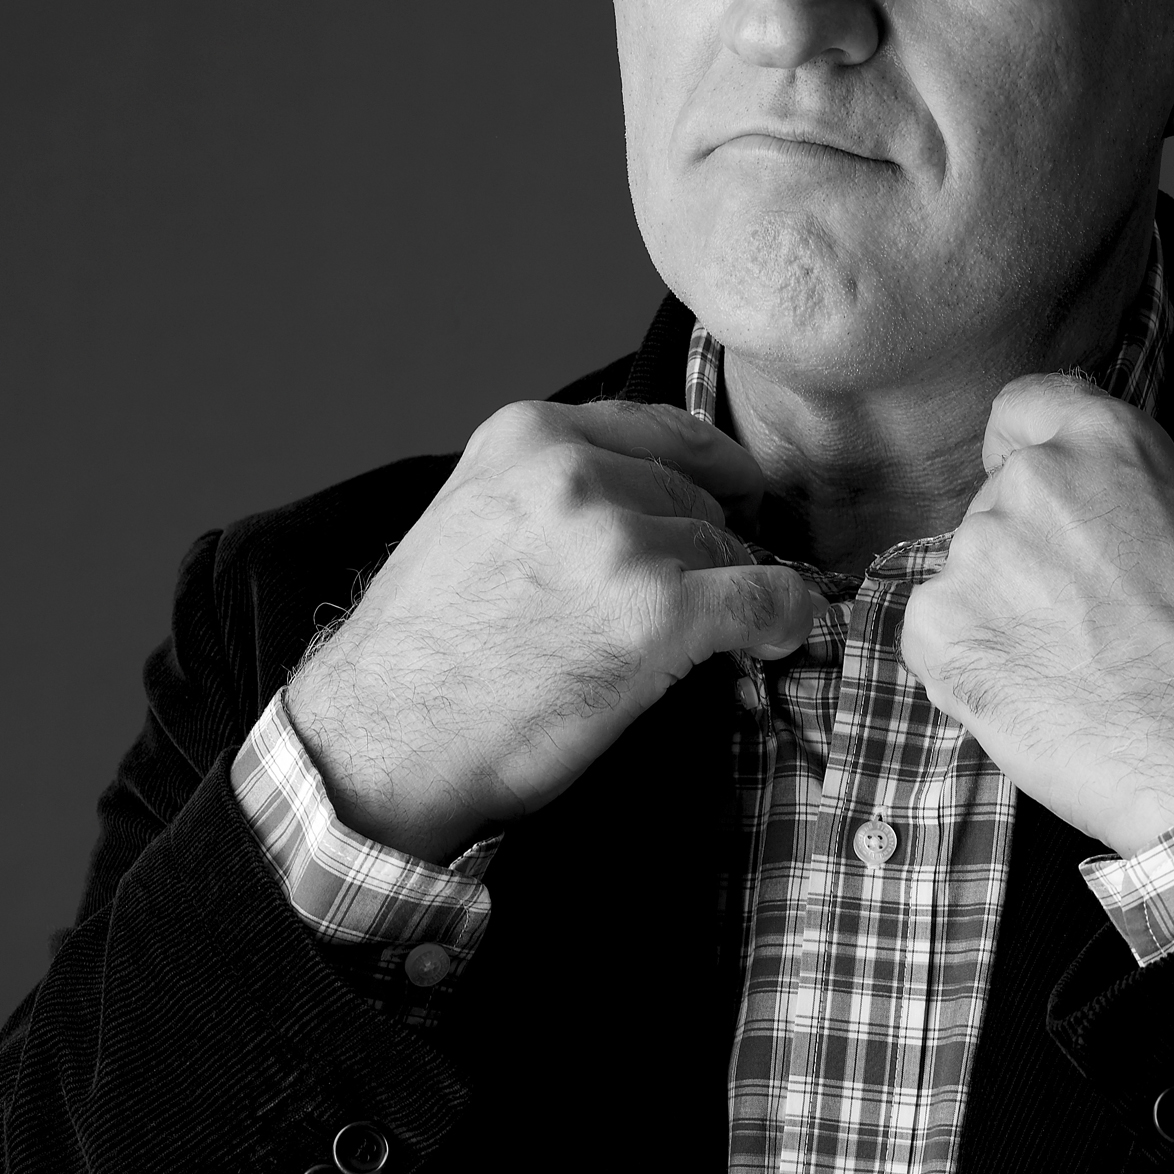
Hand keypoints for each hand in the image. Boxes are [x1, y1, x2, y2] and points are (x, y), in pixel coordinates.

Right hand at [284, 400, 818, 860]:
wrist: (384, 744)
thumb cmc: (424, 655)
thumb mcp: (474, 519)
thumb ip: (552, 488)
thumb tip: (650, 501)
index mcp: (526, 437)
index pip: (660, 428)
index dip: (711, 468)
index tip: (735, 494)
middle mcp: (574, 472)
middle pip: (695, 493)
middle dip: (710, 543)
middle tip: (703, 595)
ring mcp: (619, 540)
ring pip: (728, 548)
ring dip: (731, 592)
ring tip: (709, 637)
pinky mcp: (660, 612)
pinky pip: (768, 599)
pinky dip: (788, 620)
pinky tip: (782, 639)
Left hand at [900, 375, 1173, 855]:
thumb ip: (1126, 493)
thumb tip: (1093, 506)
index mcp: (1106, 442)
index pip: (1022, 408)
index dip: (1022, 452)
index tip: (1036, 495)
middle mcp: (1034, 481)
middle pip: (994, 506)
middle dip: (1023, 558)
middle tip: (1080, 622)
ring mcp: (979, 552)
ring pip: (966, 577)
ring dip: (996, 616)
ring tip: (1065, 671)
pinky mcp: (939, 626)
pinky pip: (932, 637)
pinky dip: (966, 668)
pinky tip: (1029, 696)